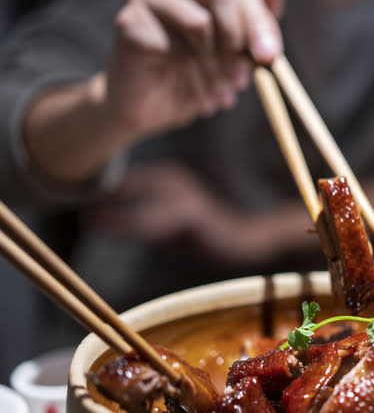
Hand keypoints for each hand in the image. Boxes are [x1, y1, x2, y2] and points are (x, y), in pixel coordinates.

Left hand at [93, 163, 318, 264]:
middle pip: (131, 187)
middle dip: (107, 202)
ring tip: (94, 223)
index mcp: (169, 177)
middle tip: (85, 219)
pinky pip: (157, 219)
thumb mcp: (165, 225)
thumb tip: (98, 220)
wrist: (244, 239)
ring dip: (117, 215)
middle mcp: (175, 179)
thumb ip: (136, 220)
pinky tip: (120, 231)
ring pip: (142, 203)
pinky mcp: (192, 212)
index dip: (106, 197)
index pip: (128, 182)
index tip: (86, 213)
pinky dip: (135, 225)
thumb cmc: (205, 233)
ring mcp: (184, 193)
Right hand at [105, 0, 285, 139]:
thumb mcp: (241, 47)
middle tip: (245, 79)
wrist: (154, 107)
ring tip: (223, 94)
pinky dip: (193, 75)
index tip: (271, 56)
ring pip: (199, 23)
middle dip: (239, 41)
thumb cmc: (201, 71)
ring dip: (217, 65)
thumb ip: (260, 15)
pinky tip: (197, 94)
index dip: (260, 21)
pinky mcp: (129, 21)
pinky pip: (174, 46)